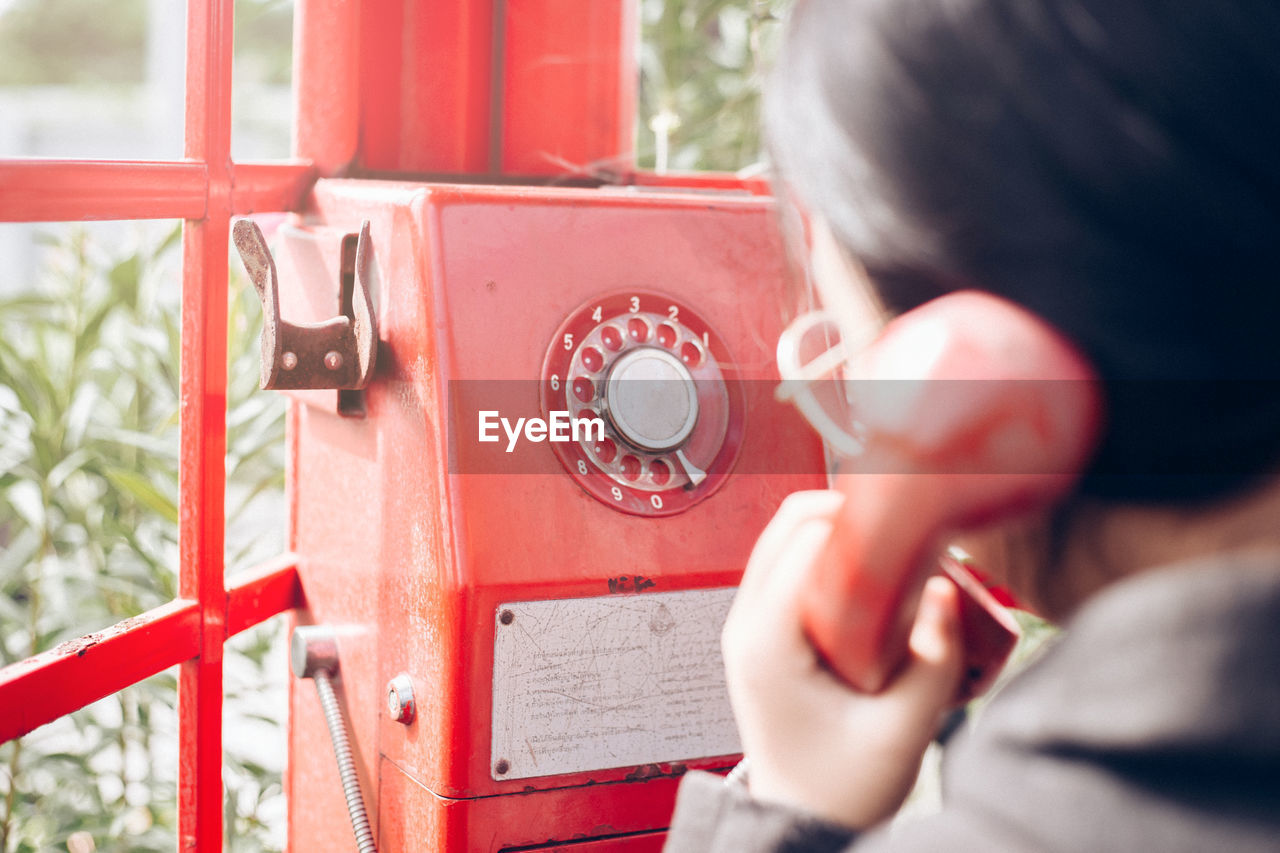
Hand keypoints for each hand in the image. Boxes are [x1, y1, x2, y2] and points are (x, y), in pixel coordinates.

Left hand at [723, 490, 963, 828]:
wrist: (804, 822)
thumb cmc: (841, 788)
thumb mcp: (904, 730)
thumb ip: (934, 659)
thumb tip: (947, 589)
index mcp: (767, 643)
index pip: (805, 542)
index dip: (860, 524)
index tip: (912, 531)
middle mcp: (746, 625)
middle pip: (788, 524)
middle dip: (850, 515)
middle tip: (906, 531)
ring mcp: (749, 625)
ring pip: (786, 537)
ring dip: (838, 532)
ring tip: (895, 550)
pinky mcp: (762, 631)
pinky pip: (789, 565)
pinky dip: (827, 555)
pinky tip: (871, 573)